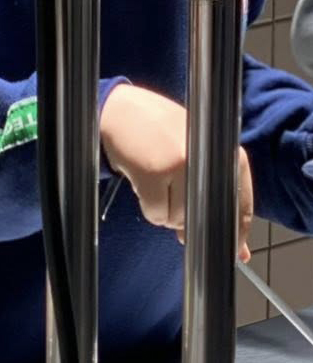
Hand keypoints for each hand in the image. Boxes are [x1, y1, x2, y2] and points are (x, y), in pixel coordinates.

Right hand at [99, 85, 252, 261]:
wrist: (123, 111)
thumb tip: (235, 247)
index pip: (241, 204)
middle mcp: (208, 159)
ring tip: (156, 182)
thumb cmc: (161, 134)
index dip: (236, 233)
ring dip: (164, 212)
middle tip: (170, 198)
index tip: (234, 251)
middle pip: (206, 217)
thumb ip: (212, 196)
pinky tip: (143, 183)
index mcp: (226, 153)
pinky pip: (156, 214)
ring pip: (178, 219)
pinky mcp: (155, 173)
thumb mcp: (196, 157)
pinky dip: (148, 208)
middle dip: (189, 221)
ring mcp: (181, 165)